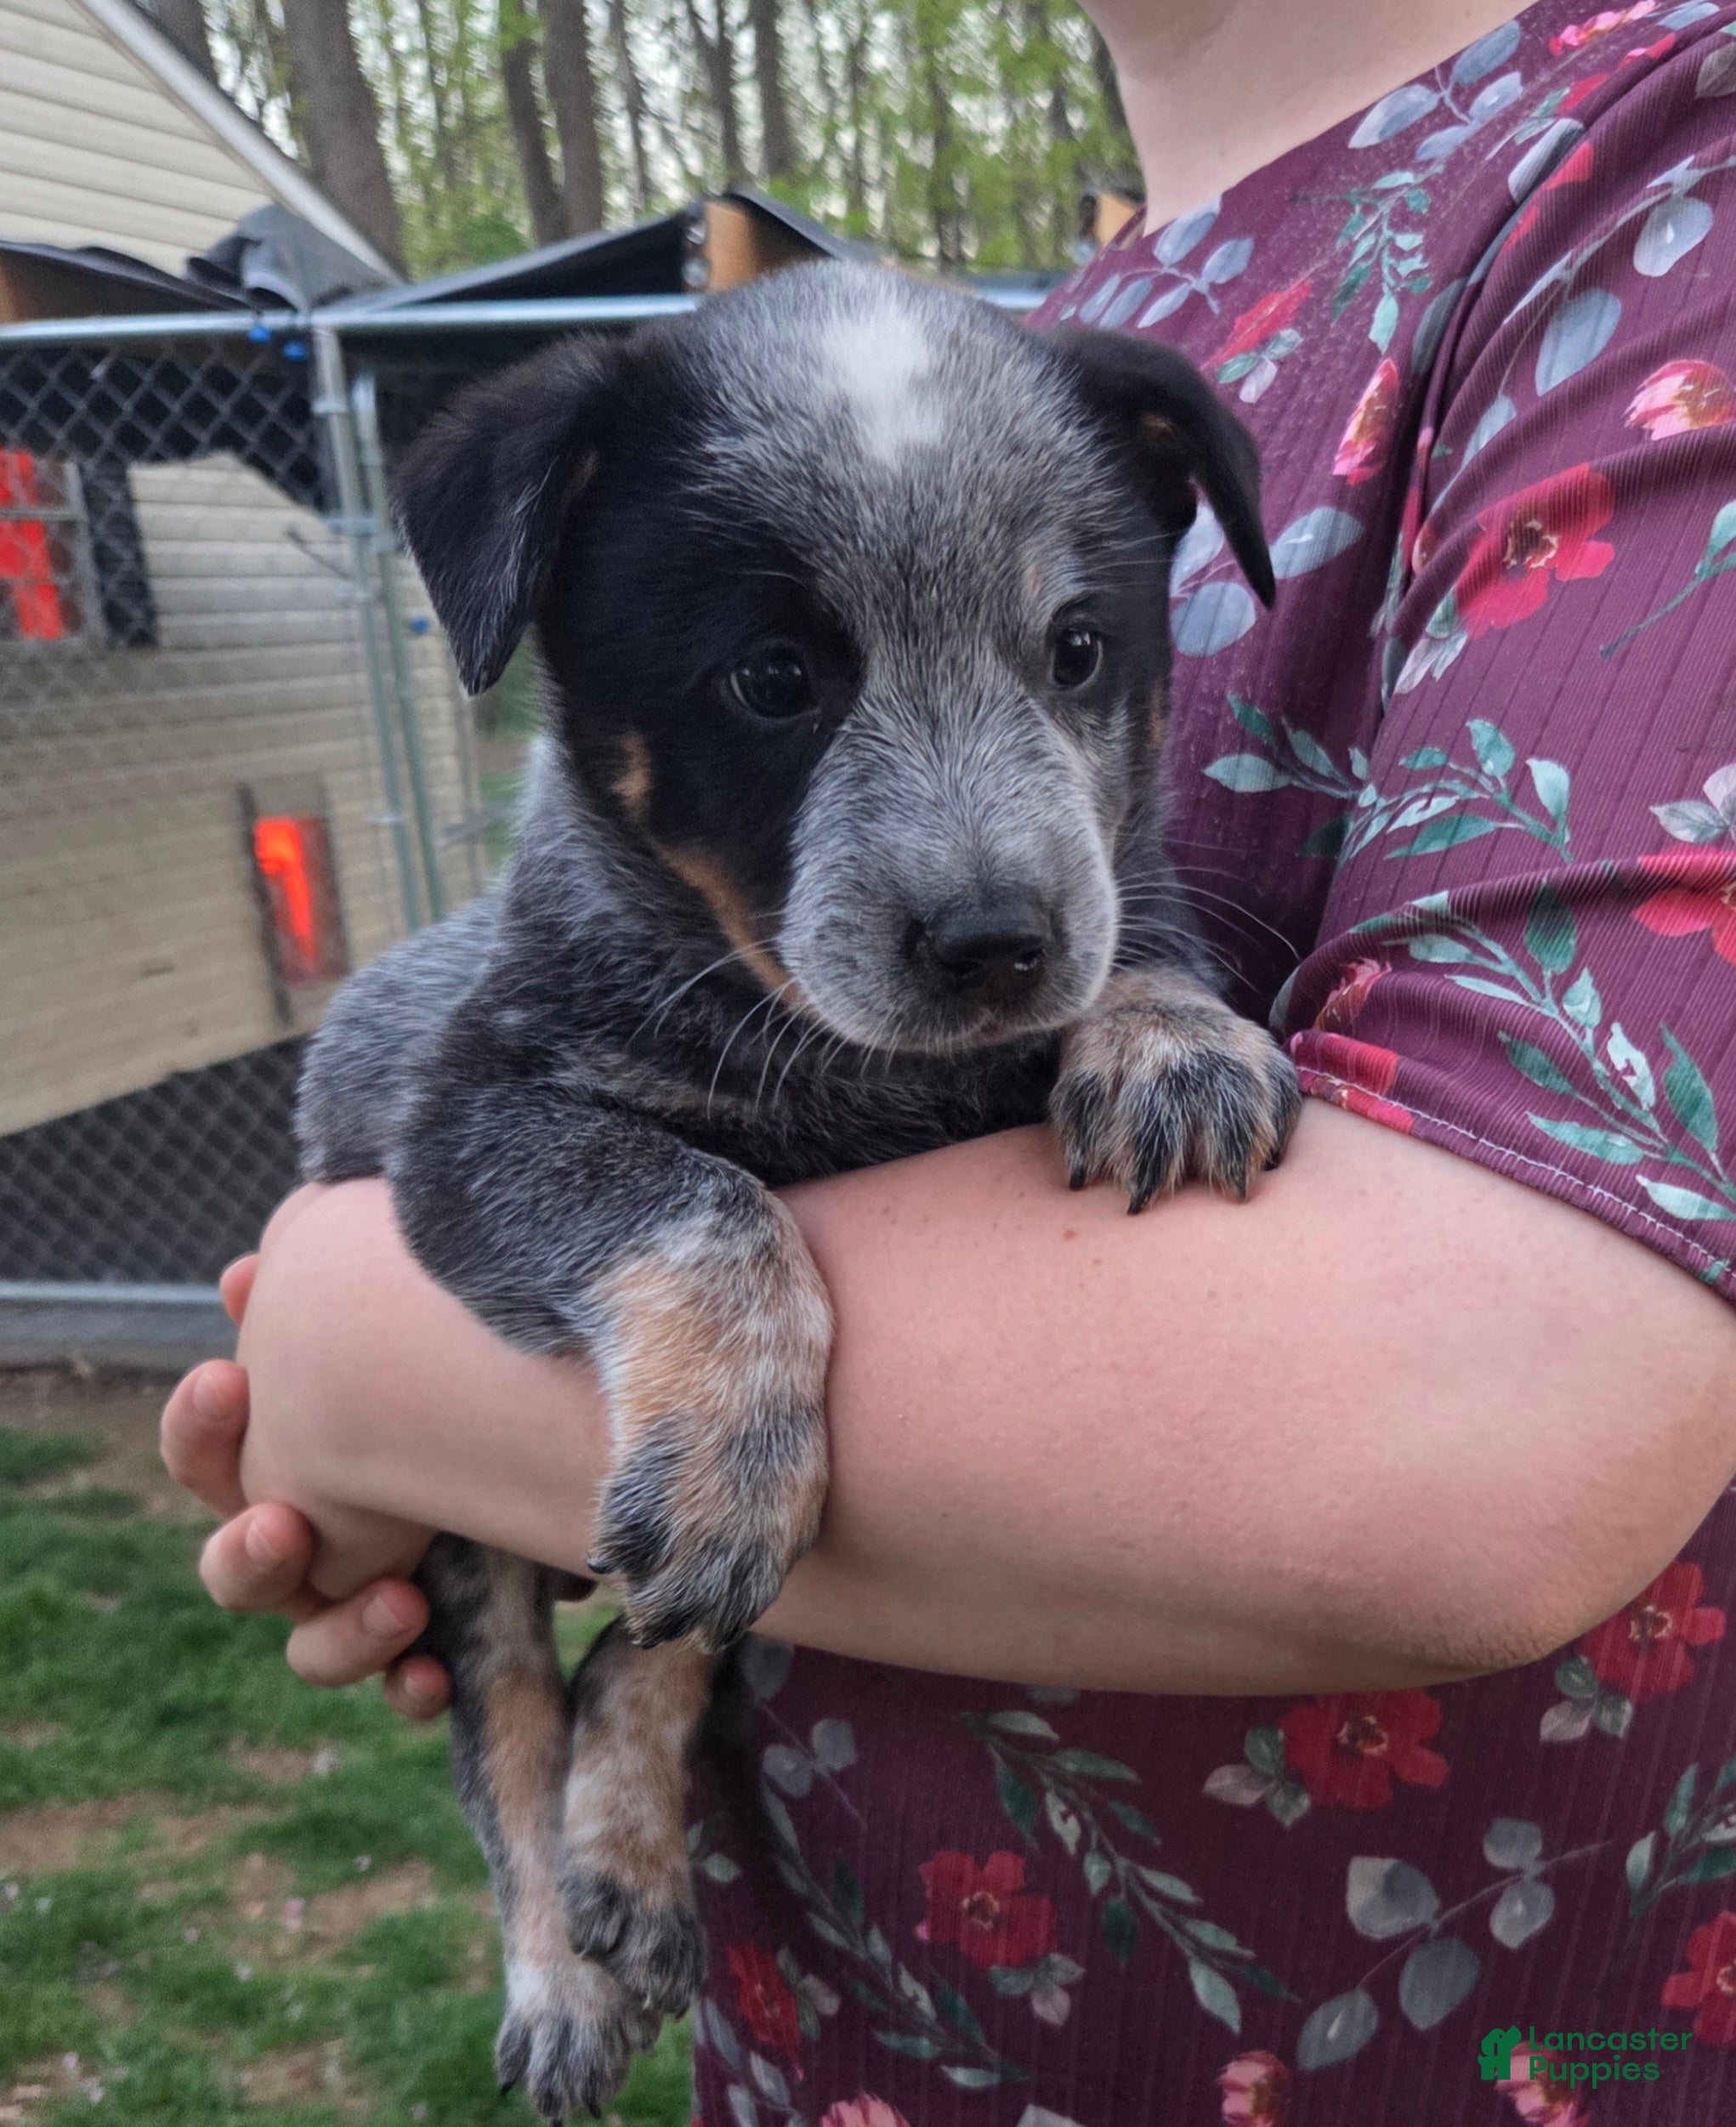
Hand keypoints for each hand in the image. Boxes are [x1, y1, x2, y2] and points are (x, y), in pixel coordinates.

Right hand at [159, 1213, 450, 1717]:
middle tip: (282, 1526)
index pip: (206, 1454)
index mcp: (282, 1462)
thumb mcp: (393, 1324)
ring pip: (314, 1651)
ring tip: (402, 1602)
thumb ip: (323, 1289)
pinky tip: (436, 1675)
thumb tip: (247, 1272)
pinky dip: (412, 1687)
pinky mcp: (434, 1644)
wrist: (550, 1419)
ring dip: (343, 1634)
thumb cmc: (450, 1363)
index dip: (200, 1424)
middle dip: (248, 1554)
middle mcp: (311, 1545)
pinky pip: (404, 1690)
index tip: (228, 1377)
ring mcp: (365, 1601)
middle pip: (236, 1573)